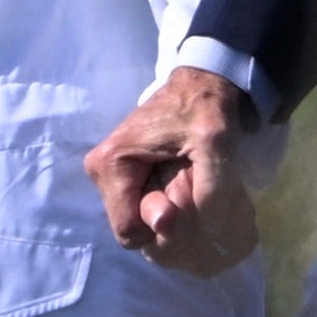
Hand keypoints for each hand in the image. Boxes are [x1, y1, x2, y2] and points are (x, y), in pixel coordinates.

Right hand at [85, 67, 260, 275]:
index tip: (188, 204)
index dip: (163, 229)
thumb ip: (212, 190)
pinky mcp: (124, 177)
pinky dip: (167, 208)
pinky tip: (186, 191)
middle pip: (133, 230)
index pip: (129, 232)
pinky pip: (142, 211)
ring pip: (138, 223)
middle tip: (193, 194)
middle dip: (166, 224)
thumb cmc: (203, 109)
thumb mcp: (215, 143)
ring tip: (191, 190)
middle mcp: (101, 173)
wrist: (202, 84)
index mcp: (110, 164)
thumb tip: (208, 232)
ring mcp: (111, 177)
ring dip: (169, 218)